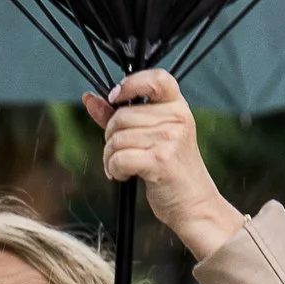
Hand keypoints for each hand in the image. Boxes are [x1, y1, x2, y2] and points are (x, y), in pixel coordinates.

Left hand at [82, 70, 243, 260]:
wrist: (194, 204)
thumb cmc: (171, 170)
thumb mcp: (152, 137)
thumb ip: (121, 116)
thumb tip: (90, 98)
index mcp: (177, 108)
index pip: (156, 78)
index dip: (130, 84)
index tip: (116, 97)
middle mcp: (177, 119)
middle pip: (121, 116)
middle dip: (110, 137)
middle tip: (119, 152)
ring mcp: (170, 139)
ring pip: (116, 139)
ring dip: (110, 157)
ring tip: (123, 167)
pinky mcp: (160, 161)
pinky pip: (119, 158)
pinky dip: (114, 170)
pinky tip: (124, 175)